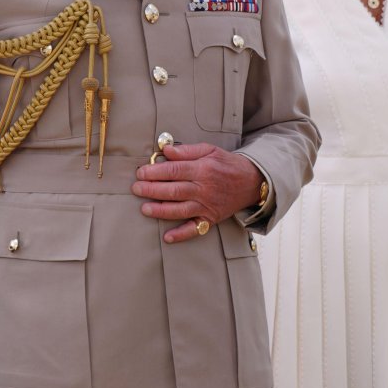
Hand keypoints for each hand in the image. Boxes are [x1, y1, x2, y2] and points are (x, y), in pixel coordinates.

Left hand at [132, 143, 264, 243]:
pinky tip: (168, 237)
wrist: (251, 182)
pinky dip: (181, 234)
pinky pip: (194, 229)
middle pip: (173, 190)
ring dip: (161, 210)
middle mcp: (204, 188)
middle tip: (136, 189)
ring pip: (180, 209)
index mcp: (202, 169)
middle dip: (152, 190)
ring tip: (145, 209)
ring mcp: (207, 205)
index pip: (174, 170)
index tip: (141, 173)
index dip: (155, 172)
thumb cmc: (227, 164)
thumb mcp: (210, 150)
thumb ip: (187, 151)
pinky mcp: (210, 218)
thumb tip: (166, 151)